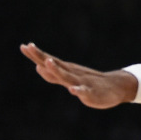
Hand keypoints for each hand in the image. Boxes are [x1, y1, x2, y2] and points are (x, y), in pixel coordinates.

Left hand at [20, 42, 136, 108]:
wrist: (116, 87)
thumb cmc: (90, 82)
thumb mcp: (69, 78)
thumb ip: (53, 74)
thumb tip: (38, 66)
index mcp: (66, 71)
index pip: (48, 61)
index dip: (36, 55)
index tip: (24, 46)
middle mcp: (72, 74)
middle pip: (54, 65)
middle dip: (41, 57)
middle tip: (29, 46)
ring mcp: (81, 83)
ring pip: (67, 76)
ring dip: (57, 70)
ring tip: (48, 62)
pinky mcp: (91, 94)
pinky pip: (84, 92)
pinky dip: (78, 90)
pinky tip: (73, 90)